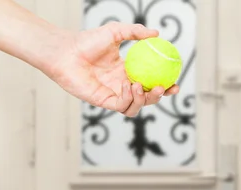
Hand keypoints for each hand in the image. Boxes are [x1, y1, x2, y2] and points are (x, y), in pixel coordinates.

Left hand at [46, 22, 179, 116]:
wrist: (65, 52)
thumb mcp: (115, 31)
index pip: (150, 82)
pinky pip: (123, 106)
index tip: (175, 82)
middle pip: (147, 97)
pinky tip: (127, 85)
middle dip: (159, 96)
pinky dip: (129, 98)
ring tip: (140, 86)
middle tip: (164, 88)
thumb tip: (156, 33)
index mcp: (128, 71)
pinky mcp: (104, 102)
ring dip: (143, 99)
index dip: (165, 85)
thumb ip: (135, 32)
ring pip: (137, 106)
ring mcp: (114, 95)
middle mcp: (123, 85)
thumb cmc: (86, 41)